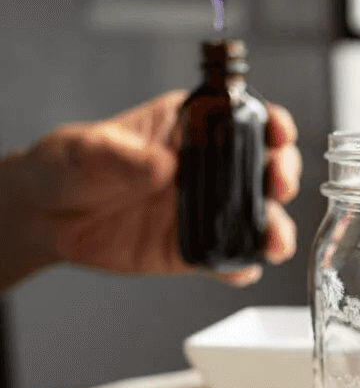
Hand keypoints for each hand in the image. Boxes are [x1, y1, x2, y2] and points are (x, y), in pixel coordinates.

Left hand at [0, 89, 300, 290]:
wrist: (47, 218)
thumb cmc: (69, 166)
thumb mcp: (89, 148)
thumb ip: (126, 155)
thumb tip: (163, 165)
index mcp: (192, 128)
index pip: (245, 119)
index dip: (271, 123)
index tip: (278, 132)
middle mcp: (210, 170)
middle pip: (266, 169)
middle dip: (283, 176)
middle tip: (278, 185)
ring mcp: (207, 210)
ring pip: (259, 218)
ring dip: (276, 229)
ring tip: (272, 240)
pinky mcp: (195, 249)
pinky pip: (228, 260)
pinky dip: (242, 266)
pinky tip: (241, 268)